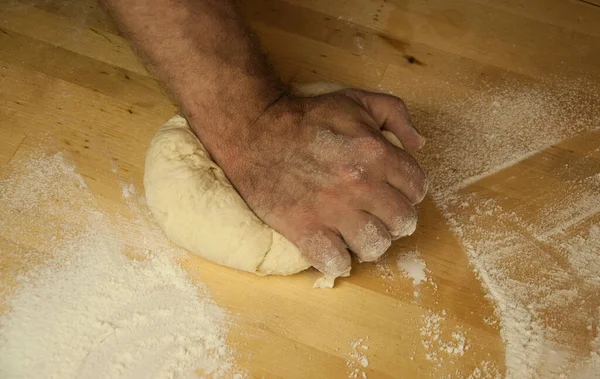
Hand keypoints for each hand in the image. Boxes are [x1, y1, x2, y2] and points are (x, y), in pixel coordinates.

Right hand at [195, 88, 426, 277]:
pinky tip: (333, 247)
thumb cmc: (306, 117)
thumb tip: (419, 143)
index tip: (393, 192)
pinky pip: (337, 263)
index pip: (417, 188)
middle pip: (403, 222)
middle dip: (395, 219)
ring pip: (376, 247)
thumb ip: (395, 114)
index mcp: (376, 153)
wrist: (255, 131)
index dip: (408, 191)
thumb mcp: (356, 100)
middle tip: (378, 214)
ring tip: (358, 233)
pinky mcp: (305, 230)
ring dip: (371, 242)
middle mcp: (360, 185)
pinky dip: (338, 260)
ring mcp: (332, 211)